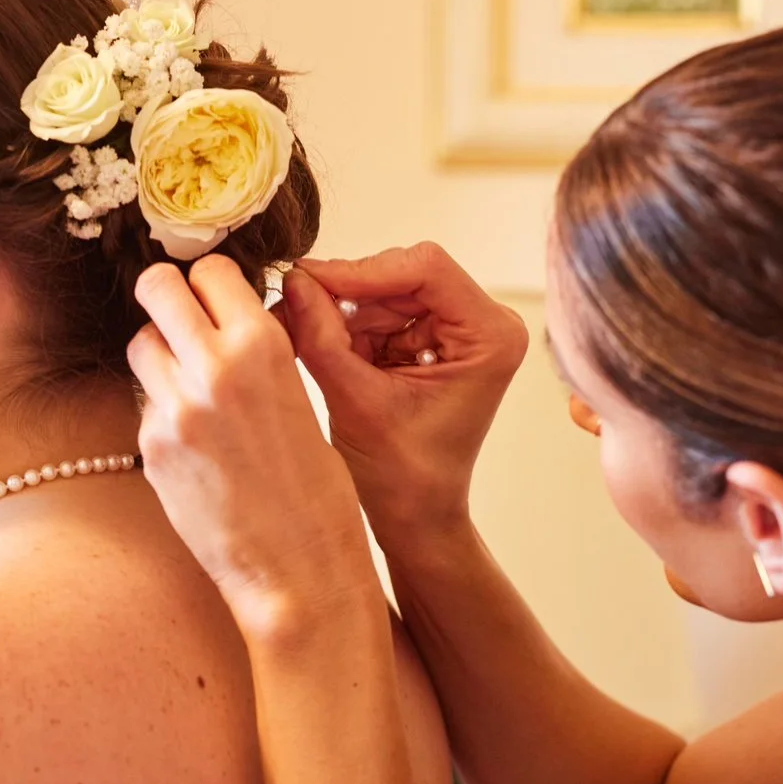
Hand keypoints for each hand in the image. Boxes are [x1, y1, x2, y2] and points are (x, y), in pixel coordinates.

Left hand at [129, 257, 384, 645]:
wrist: (297, 572)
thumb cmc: (315, 495)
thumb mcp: (300, 401)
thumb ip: (255, 355)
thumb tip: (223, 319)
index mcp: (263, 347)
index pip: (210, 271)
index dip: (211, 284)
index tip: (215, 299)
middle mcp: (213, 368)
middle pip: (156, 287)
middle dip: (167, 297)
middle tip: (181, 320)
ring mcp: (174, 410)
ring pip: (141, 344)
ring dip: (160, 355)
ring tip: (193, 390)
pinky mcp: (152, 449)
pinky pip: (145, 405)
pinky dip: (163, 413)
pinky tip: (196, 447)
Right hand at [278, 243, 528, 544]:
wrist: (414, 515)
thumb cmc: (403, 477)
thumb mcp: (356, 402)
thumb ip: (323, 337)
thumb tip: (294, 279)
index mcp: (490, 337)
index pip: (426, 268)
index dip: (361, 271)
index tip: (308, 284)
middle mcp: (483, 324)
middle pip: (403, 273)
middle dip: (346, 293)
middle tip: (292, 310)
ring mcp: (458, 329)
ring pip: (385, 290)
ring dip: (340, 311)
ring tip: (298, 337)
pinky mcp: (431, 339)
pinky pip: (381, 312)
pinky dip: (346, 326)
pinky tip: (317, 344)